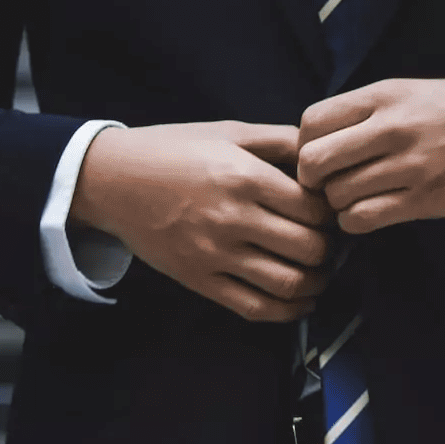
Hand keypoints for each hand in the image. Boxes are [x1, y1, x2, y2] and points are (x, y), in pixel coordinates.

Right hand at [68, 120, 337, 322]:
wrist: (112, 180)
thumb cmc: (174, 149)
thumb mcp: (229, 131)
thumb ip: (280, 140)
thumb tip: (323, 154)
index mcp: (244, 177)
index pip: (313, 208)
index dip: (332, 213)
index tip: (330, 212)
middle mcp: (233, 218)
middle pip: (309, 248)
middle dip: (329, 248)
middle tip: (329, 242)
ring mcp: (215, 254)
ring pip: (288, 283)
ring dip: (316, 282)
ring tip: (319, 272)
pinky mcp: (200, 280)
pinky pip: (254, 307)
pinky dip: (288, 311)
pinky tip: (300, 301)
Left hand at [296, 76, 444, 234]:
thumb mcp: (415, 91)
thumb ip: (370, 111)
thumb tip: (320, 139)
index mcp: (386, 95)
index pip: (311, 122)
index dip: (305, 145)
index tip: (322, 156)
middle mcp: (393, 127)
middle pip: (313, 162)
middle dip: (313, 179)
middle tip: (330, 184)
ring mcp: (411, 165)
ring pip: (337, 195)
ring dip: (338, 204)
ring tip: (357, 198)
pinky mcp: (428, 199)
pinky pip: (364, 219)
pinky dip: (357, 222)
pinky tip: (372, 213)